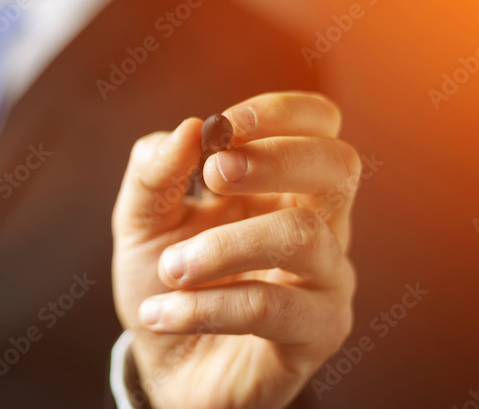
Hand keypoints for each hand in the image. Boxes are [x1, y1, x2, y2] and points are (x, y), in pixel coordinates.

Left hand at [112, 92, 358, 408]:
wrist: (165, 366)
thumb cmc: (166, 284)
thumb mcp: (141, 221)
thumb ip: (155, 171)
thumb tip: (189, 129)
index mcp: (281, 186)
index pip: (320, 125)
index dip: (281, 112)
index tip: (225, 126)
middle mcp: (318, 226)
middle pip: (337, 166)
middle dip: (274, 159)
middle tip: (214, 177)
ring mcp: (324, 280)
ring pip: (301, 236)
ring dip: (222, 246)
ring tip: (170, 270)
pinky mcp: (315, 334)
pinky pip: (268, 306)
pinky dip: (205, 306)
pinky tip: (162, 313)